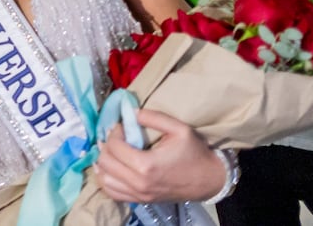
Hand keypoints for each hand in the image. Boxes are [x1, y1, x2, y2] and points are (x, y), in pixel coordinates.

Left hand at [94, 109, 224, 203]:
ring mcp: (138, 195)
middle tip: (116, 136)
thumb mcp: (179, 129)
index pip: (114, 146)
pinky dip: (107, 179)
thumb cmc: (194, 153)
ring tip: (112, 151)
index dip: (114, 132)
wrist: (208, 180)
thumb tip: (130, 112)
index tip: (122, 126)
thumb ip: (153, 117)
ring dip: (103, 162)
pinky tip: (112, 168)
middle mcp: (138, 183)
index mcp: (146, 165)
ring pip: (104, 179)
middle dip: (106, 145)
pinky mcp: (140, 201)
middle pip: (104, 162)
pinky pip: (112, 192)